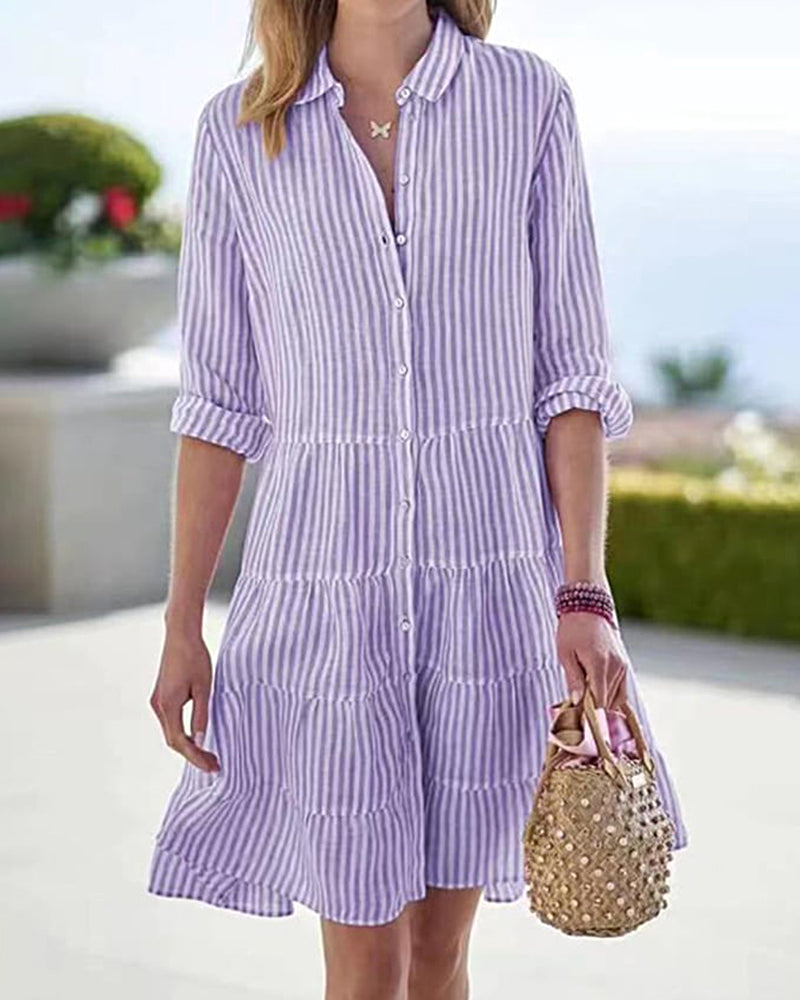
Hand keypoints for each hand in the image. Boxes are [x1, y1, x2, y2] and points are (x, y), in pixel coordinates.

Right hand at [149, 630, 220, 772]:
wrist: (180, 634)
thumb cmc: (195, 657)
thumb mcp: (205, 687)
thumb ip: (202, 714)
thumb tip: (200, 739)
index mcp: (168, 705)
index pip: (180, 742)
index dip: (196, 757)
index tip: (212, 766)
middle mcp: (158, 706)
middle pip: (173, 740)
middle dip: (193, 754)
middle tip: (214, 764)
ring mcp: (158, 701)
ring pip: (171, 731)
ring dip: (188, 744)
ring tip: (209, 754)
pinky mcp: (161, 695)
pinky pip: (171, 721)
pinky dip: (183, 732)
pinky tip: (198, 736)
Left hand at [556, 611, 627, 709]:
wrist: (589, 606)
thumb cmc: (572, 629)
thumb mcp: (566, 654)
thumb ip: (573, 680)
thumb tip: (578, 702)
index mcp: (599, 665)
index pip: (599, 702)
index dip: (589, 715)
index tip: (579, 722)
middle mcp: (615, 667)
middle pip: (607, 702)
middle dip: (593, 709)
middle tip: (577, 709)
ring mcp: (622, 666)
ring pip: (616, 698)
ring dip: (602, 702)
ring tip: (584, 698)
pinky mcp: (624, 664)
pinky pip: (621, 689)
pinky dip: (611, 696)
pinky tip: (597, 695)